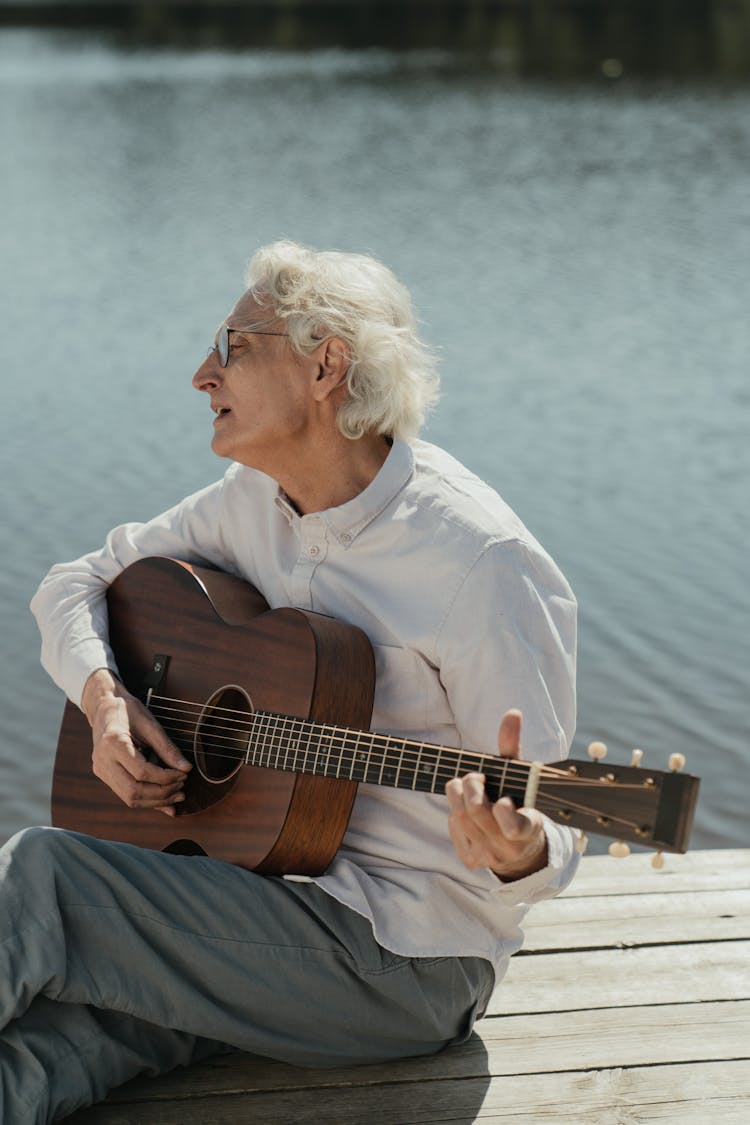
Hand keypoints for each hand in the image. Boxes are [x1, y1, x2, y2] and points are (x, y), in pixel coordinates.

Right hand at [81, 669, 190, 815]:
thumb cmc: (129, 711)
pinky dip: (146, 799)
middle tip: (182, 787)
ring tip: (176, 795)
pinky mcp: (104, 774)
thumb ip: (167, 748)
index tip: (184, 774)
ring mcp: (101, 770)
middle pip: (134, 791)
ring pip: (129, 798)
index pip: (142, 772)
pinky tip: (163, 799)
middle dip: (161, 793)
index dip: (166, 777)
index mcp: (113, 743)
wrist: (104, 707)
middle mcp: (103, 760)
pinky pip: (125, 794)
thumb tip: (186, 768)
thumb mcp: (151, 724)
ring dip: (155, 801)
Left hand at [445, 709, 548, 880]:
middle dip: (471, 786)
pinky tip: (466, 808)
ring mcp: (489, 856)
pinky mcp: (472, 859)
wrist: (519, 845)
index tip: (504, 799)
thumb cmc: (519, 799)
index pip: (514, 827)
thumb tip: (512, 712)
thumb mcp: (520, 775)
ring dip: (458, 795)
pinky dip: (455, 811)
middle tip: (476, 777)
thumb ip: (513, 745)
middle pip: (475, 811)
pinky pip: (453, 828)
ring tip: (468, 786)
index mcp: (529, 828)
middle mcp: (509, 847)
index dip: (503, 811)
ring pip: (459, 818)